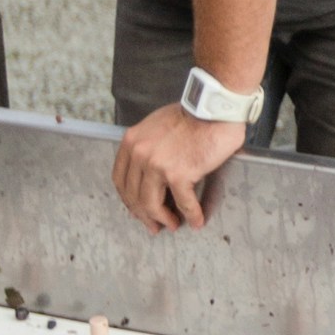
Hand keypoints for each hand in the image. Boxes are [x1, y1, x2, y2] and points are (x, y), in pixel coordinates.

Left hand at [114, 103, 246, 231]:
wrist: (214, 109)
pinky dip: (191, 215)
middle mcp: (140, 154)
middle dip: (143, 215)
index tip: (137, 209)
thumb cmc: (193, 114)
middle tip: (154, 225)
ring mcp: (158, 165)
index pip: (121, 180)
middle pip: (134, 195)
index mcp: (132, 142)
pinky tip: (197, 220)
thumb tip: (150, 173)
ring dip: (163, 219)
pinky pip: (183, 202)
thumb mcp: (157, 125)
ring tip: (174, 225)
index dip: (129, 199)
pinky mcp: (180, 174)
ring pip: (151, 204)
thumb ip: (148, 146)